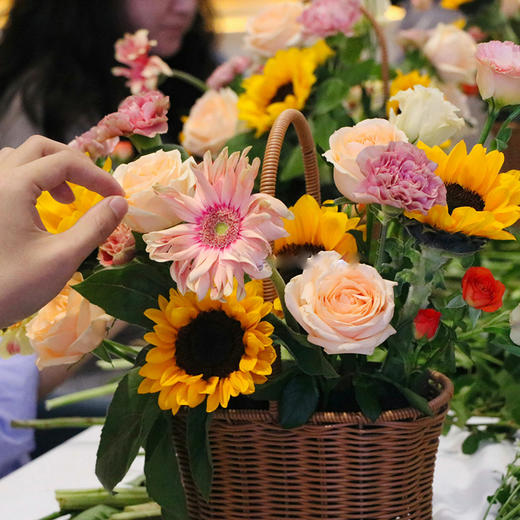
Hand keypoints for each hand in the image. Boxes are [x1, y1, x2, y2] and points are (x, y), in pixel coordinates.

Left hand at [0, 136, 127, 327]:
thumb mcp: (62, 258)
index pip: (65, 163)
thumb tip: (121, 204)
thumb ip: (94, 227)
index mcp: (12, 187)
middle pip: (39, 148)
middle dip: (73, 164)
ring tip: (67, 199)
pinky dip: (30, 180)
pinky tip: (40, 208)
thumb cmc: (12, 286)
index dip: (98, 176)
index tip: (118, 198)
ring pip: (19, 158)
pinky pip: (5, 176)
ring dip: (49, 169)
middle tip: (94, 189)